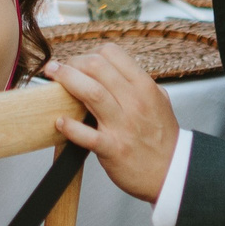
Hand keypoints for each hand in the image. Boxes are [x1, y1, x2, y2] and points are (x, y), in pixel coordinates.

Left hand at [47, 44, 179, 203]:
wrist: (172, 172)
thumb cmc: (162, 138)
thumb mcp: (158, 101)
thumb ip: (137, 84)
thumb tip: (112, 71)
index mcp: (144, 87)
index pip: (112, 54)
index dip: (89, 53)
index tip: (78, 62)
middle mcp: (134, 102)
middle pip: (97, 67)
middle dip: (72, 63)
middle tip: (59, 68)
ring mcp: (123, 125)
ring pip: (91, 92)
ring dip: (66, 79)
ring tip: (52, 76)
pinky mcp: (113, 148)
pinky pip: (88, 135)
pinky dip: (71, 127)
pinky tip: (60, 121)